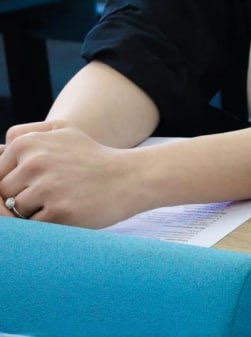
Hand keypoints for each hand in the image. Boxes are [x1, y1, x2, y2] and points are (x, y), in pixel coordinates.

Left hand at [0, 121, 147, 226]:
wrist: (130, 177)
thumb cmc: (91, 157)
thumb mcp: (62, 132)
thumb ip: (24, 135)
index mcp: (28, 143)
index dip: (15, 183)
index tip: (39, 181)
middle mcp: (35, 161)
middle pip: (4, 195)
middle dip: (23, 198)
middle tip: (54, 190)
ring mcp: (47, 187)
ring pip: (16, 212)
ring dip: (34, 212)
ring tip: (61, 200)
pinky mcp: (60, 211)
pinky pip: (33, 227)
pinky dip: (47, 224)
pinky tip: (68, 210)